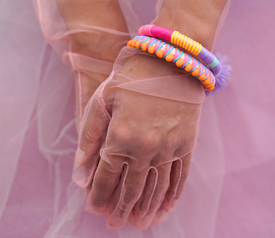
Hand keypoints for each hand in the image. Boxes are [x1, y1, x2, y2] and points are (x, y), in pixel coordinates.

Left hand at [73, 51, 204, 228]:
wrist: (168, 59)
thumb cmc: (131, 77)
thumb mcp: (102, 100)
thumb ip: (89, 137)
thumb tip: (80, 173)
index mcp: (121, 137)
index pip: (106, 178)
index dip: (99, 197)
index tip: (96, 210)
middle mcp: (146, 148)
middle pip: (132, 189)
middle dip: (121, 210)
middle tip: (116, 225)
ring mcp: (169, 147)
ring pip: (157, 188)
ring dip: (147, 209)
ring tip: (141, 224)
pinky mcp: (187, 142)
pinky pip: (180, 176)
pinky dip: (173, 195)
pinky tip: (167, 207)